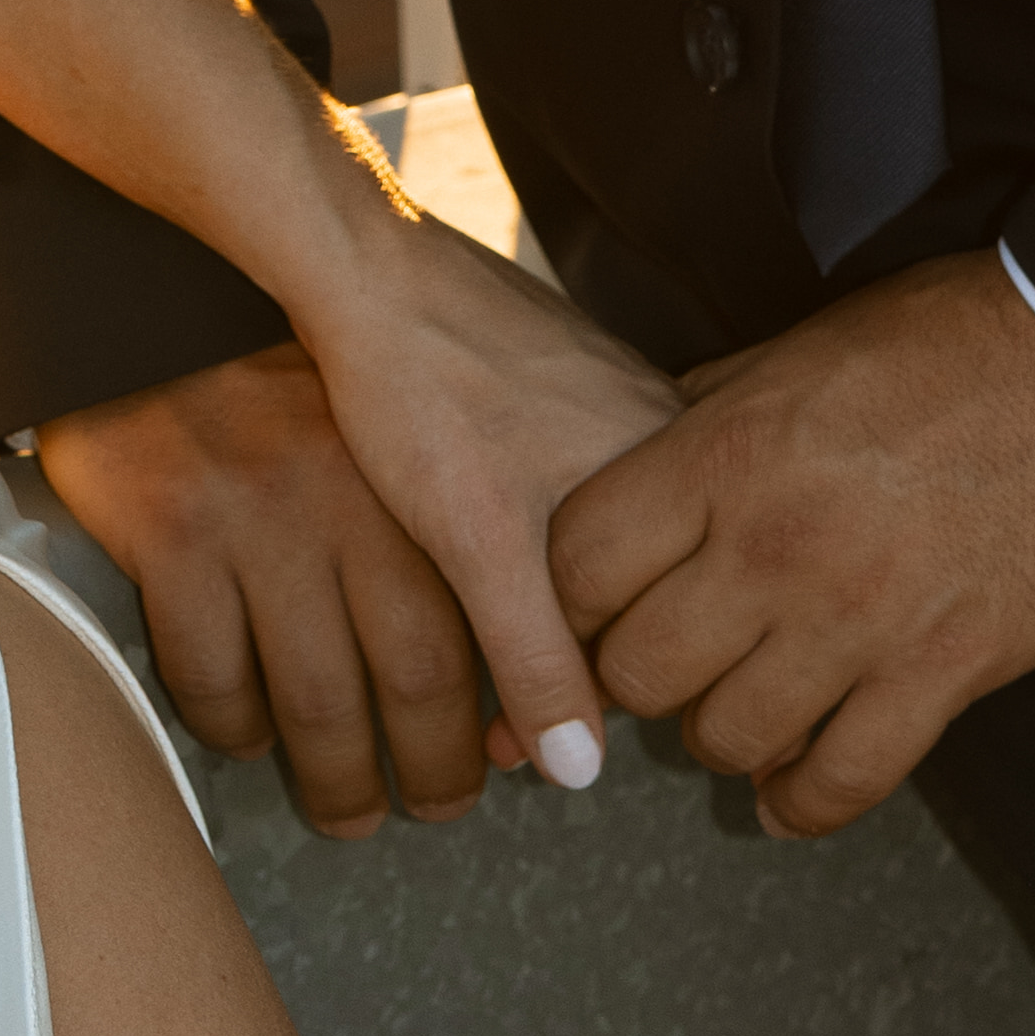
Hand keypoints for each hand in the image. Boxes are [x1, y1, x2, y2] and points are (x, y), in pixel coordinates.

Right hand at [36, 320, 625, 831]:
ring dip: (336, 781)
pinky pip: (208, 673)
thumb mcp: (458, 432)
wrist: (190, 272)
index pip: (512, 632)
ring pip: (313, 701)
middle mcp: (360, 498)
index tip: (514, 758)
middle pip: (416, 682)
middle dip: (432, 772)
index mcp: (440, 475)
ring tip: (350, 810)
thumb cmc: (340, 357)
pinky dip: (234, 726)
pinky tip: (253, 736)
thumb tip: (566, 675)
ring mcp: (261, 512)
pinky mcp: (170, 524)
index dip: (520, 717)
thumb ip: (521, 543)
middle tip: (435, 806)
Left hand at [291, 202, 682, 798]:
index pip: (673, 619)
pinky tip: (476, 542)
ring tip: (470, 630)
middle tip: (486, 705)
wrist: (361, 266)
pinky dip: (538, 534)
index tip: (516, 733)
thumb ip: (540, 663)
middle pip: (645, 582)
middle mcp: (665, 426)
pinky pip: (578, 482)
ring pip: (611, 535)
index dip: (595, 693)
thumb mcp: (481, 551)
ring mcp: (619, 393)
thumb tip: (582, 769)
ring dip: (550, 598)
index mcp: (672, 467)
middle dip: (569, 655)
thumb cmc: (423, 390)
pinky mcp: (569, 375)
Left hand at [549, 259, 1034, 834]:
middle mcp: (773, 545)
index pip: (581, 564)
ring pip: (727, 737)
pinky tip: (789, 794)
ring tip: (739, 713)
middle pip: (640, 670)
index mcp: (725, 452)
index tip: (599, 603)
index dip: (574, 596)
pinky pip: (843, 781)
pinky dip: (803, 803)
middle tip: (670, 662)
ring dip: (721, 736)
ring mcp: (859, 618)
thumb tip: (649, 441)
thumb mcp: (799, 346)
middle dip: (640, 676)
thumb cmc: (949, 341)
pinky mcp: (943, 672)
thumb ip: (714, 408)